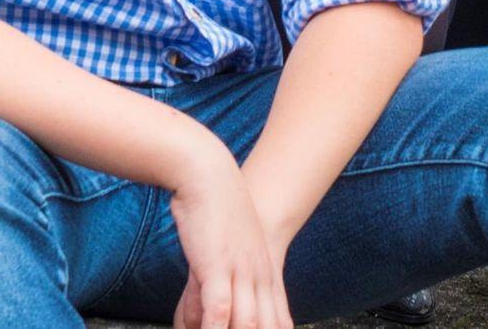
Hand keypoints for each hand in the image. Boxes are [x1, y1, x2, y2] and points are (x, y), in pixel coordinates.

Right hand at [167, 141, 293, 328]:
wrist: (210, 173)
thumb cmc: (216, 212)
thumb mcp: (229, 252)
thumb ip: (218, 288)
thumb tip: (207, 317)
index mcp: (266, 274)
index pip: (280, 322)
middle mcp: (259, 277)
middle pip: (268, 327)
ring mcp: (241, 271)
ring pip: (248, 323)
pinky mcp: (217, 265)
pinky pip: (221, 306)